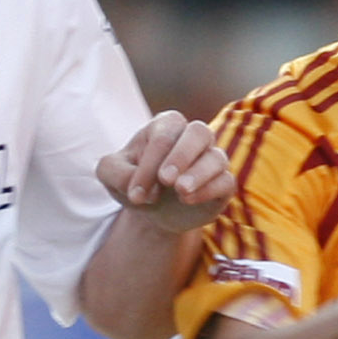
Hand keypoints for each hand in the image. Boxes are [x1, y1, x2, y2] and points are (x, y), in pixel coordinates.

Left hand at [97, 111, 233, 233]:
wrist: (152, 212)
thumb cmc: (134, 183)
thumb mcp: (111, 175)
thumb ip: (114, 172)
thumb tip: (136, 184)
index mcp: (166, 126)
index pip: (163, 138)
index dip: (149, 166)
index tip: (136, 196)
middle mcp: (193, 137)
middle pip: (199, 132)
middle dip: (182, 155)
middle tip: (165, 179)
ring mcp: (211, 159)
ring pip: (217, 158)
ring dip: (199, 174)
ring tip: (180, 192)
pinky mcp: (223, 184)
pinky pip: (226, 181)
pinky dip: (209, 190)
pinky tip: (188, 201)